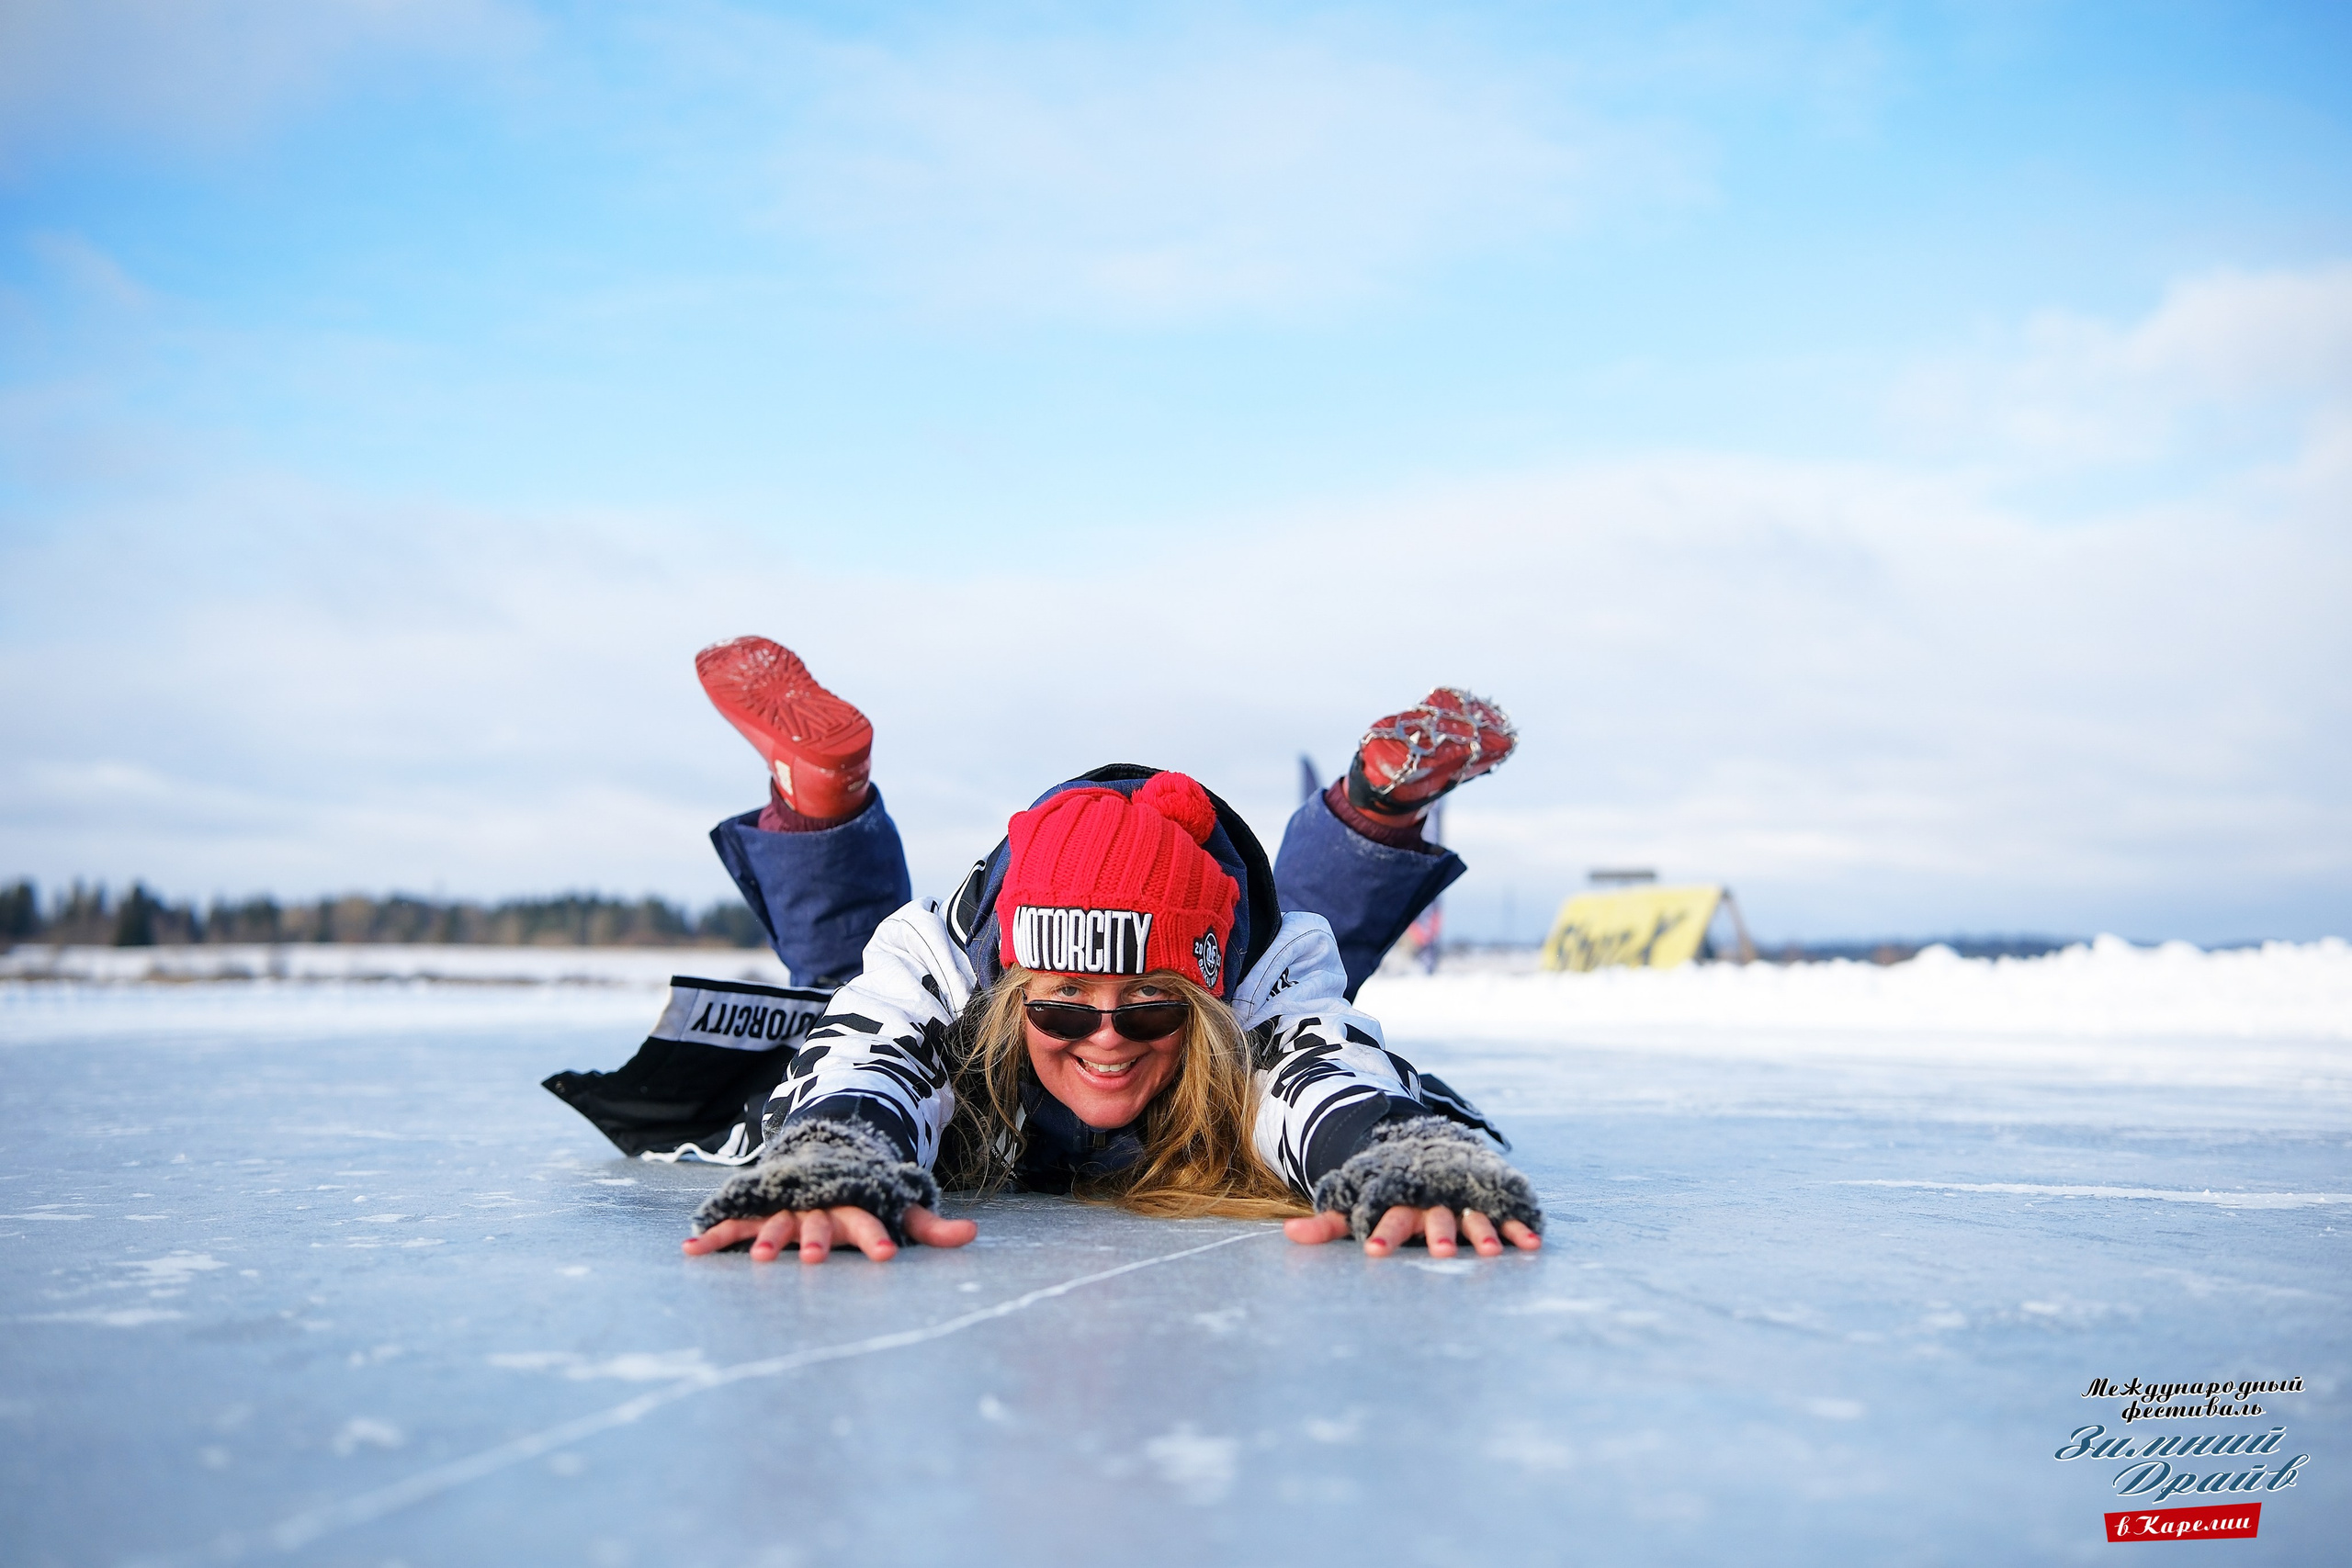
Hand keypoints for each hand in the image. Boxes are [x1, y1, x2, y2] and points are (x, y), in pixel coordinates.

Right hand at [681, 1203, 976, 1262]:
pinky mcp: (758, 1209)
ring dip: (769, 1238)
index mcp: (854, 1204)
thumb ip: (930, 1227)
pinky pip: (733, 1224)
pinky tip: (691, 1250)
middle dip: (818, 1240)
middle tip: (818, 1259)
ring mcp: (786, 1205)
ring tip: (764, 1258)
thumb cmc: (865, 1194)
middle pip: (819, 1223)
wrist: (823, 1152)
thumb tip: (972, 1235)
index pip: (869, 1221)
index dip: (877, 1237)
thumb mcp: (899, 1209)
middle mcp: (819, 1204)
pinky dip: (712, 1235)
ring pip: (776, 1223)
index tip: (887, 1256)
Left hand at [1283, 1205, 1539, 1257]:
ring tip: (1489, 1252)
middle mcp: (1432, 1199)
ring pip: (1471, 1216)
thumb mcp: (1361, 1205)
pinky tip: (1532, 1243)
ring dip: (1481, 1232)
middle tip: (1437, 1253)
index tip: (1372, 1249)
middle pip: (1433, 1217)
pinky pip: (1506, 1214)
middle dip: (1436, 1234)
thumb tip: (1287, 1236)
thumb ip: (1329, 1225)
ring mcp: (1463, 1199)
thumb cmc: (1391, 1193)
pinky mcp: (1489, 1200)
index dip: (1382, 1232)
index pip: (1388, 1216)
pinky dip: (1519, 1227)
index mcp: (1399, 1201)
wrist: (1427, 1152)